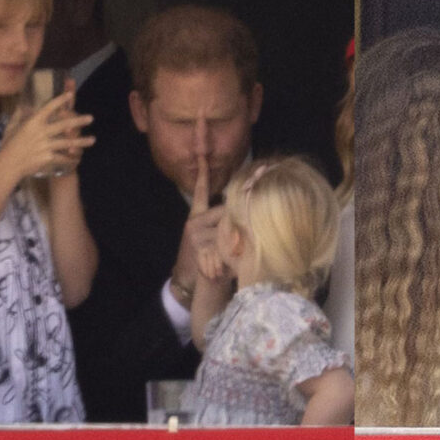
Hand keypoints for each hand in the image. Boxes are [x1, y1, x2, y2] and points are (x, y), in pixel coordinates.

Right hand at [0, 92, 94, 181]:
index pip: (48, 109)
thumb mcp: (11, 127)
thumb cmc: (9, 145)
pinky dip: (71, 159)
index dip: (60, 101)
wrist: (8, 165)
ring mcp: (45, 145)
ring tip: (93, 140)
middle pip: (64, 125)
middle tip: (91, 118)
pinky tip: (79, 159)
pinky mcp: (48, 157)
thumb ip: (20, 115)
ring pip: (68, 142)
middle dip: (78, 120)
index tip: (70, 95)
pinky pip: (64, 157)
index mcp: (32, 123)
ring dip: (82, 141)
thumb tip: (25, 104)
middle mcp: (40, 133)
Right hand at [190, 154, 231, 280]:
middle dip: (238, 222)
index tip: (202, 156)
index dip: (202, 174)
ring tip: (233, 256)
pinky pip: (224, 241)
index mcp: (197, 216)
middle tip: (240, 238)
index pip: (199, 191)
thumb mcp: (218, 236)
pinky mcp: (201, 246)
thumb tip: (245, 206)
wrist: (198, 283)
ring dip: (237, 241)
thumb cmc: (215, 258)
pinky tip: (225, 265)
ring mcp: (196, 234)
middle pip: (225, 210)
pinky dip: (231, 253)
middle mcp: (194, 222)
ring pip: (227, 226)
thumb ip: (227, 222)